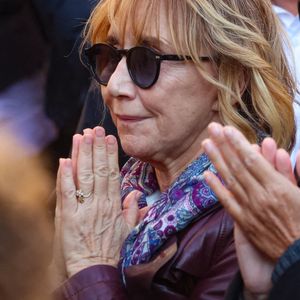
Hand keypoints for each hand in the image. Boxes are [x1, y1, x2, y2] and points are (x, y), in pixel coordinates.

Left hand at [55, 127, 139, 276]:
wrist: (92, 270)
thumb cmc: (109, 251)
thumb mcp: (127, 231)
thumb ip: (132, 211)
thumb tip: (136, 193)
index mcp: (113, 205)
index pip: (112, 173)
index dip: (111, 154)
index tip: (110, 138)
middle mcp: (99, 203)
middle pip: (98, 170)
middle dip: (96, 147)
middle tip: (95, 129)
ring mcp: (83, 208)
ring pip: (84, 176)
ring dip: (83, 155)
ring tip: (82, 136)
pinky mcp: (67, 217)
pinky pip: (67, 193)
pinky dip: (65, 176)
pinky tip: (65, 160)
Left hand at [201, 123, 299, 294]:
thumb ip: (294, 173)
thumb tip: (290, 153)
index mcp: (278, 188)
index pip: (252, 159)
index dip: (238, 143)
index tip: (227, 129)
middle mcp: (260, 196)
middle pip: (237, 165)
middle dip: (224, 145)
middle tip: (212, 128)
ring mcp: (249, 208)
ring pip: (230, 179)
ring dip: (216, 160)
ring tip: (206, 144)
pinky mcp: (243, 221)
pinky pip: (227, 201)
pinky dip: (216, 187)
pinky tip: (206, 174)